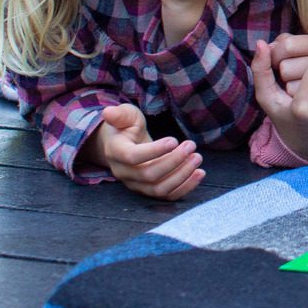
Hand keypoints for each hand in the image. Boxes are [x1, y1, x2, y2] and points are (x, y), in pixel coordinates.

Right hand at [87, 103, 204, 199]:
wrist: (124, 145)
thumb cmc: (127, 127)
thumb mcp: (125, 116)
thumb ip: (119, 115)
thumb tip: (108, 112)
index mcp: (116, 152)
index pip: (132, 157)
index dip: (154, 151)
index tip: (174, 140)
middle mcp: (124, 173)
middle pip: (149, 175)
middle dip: (174, 161)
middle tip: (191, 145)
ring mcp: (136, 185)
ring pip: (159, 189)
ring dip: (182, 175)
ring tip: (197, 158)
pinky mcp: (149, 190)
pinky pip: (167, 195)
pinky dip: (185, 187)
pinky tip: (200, 173)